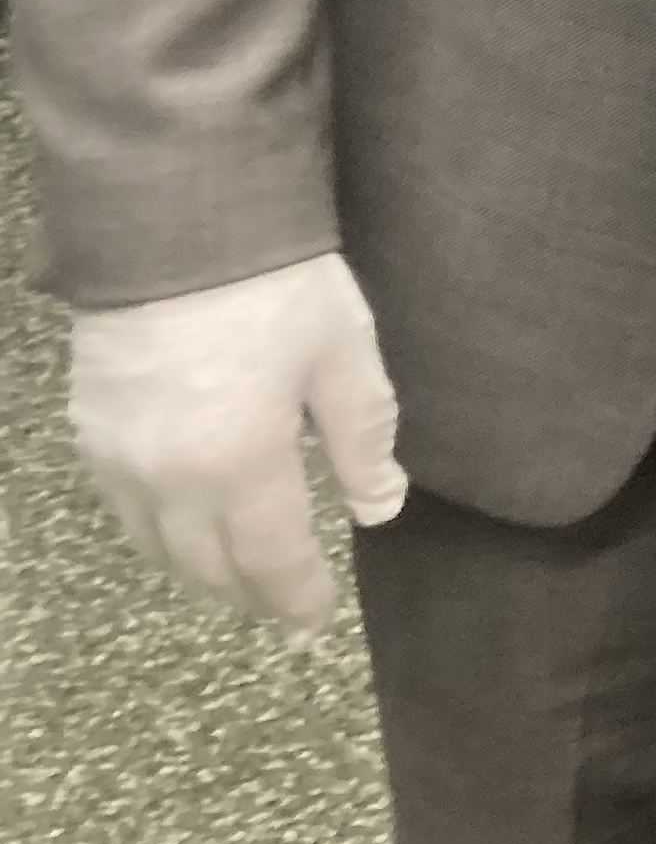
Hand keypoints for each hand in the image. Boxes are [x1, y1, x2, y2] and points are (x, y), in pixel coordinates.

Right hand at [70, 251, 408, 629]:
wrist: (175, 227)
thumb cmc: (277, 288)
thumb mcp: (345, 357)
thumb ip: (363, 440)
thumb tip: (378, 508)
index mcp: (240, 467)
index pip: (270, 561)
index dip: (295, 594)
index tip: (316, 616)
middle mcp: (169, 480)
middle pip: (206, 567)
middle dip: (248, 592)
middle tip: (280, 603)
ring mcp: (118, 459)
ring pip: (156, 547)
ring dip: (198, 570)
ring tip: (236, 573)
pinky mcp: (88, 431)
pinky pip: (121, 509)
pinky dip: (156, 532)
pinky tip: (182, 523)